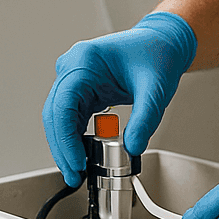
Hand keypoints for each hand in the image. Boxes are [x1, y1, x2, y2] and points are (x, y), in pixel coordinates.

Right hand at [42, 11, 196, 185]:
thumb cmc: (157, 54)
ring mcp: (75, 79)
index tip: (75, 162)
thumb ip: (145, 119)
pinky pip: (71, 118)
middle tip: (74, 175)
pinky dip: (75, 138)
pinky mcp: (82, 90)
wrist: (163, 43)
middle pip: (55, 115)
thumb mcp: (155, 89)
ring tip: (77, 172)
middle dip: (62, 149)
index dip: (65, 139)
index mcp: (85, 61)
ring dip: (66, 146)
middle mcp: (73, 68)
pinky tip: (81, 157)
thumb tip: (133, 148)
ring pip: (59, 119)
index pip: (63, 105)